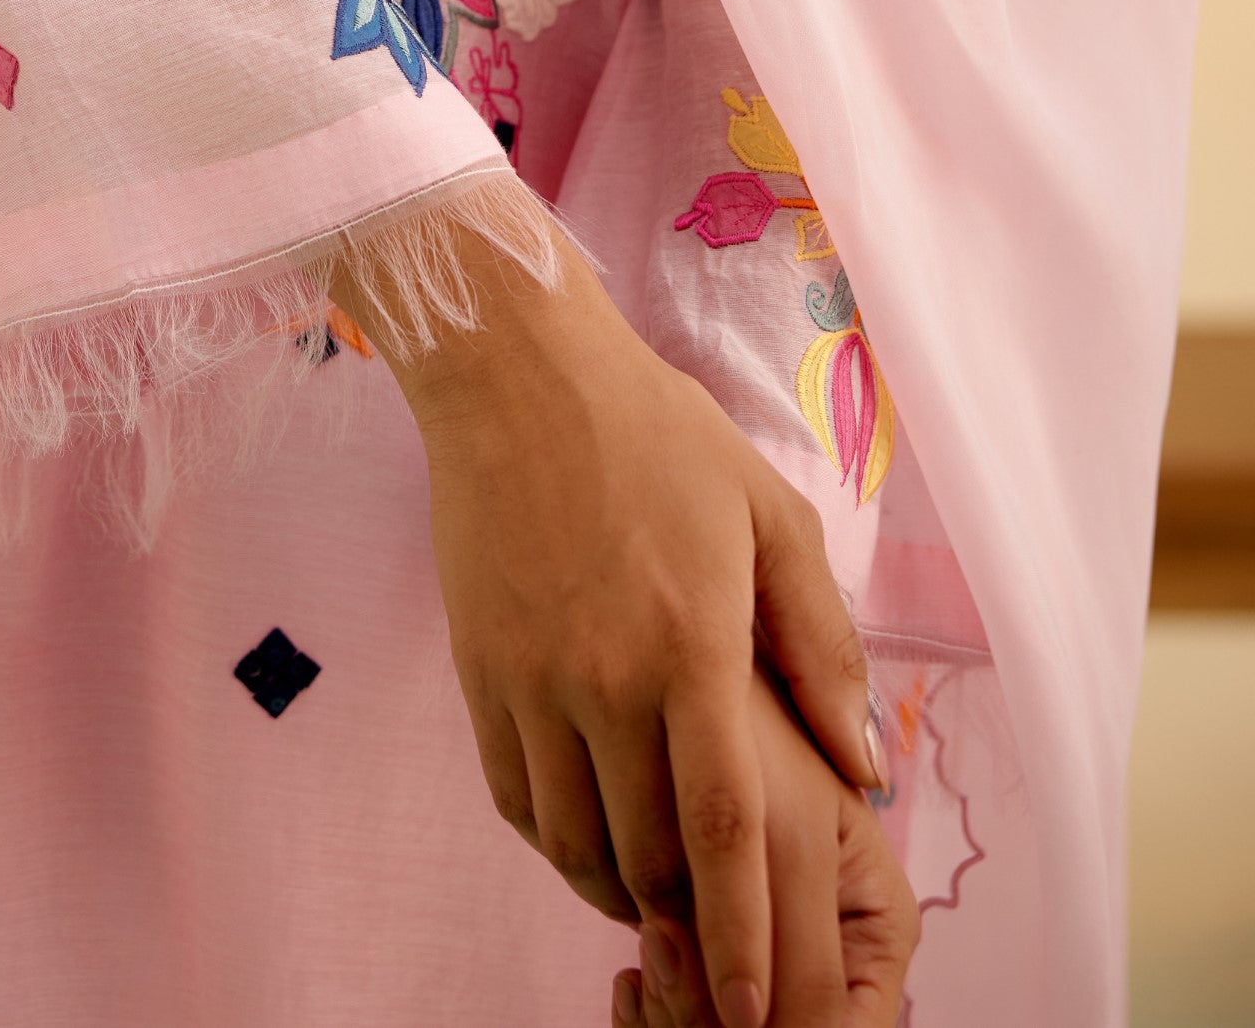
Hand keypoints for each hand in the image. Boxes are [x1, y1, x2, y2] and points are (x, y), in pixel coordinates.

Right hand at [332, 200, 892, 1027]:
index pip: (723, 832)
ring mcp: (531, 677)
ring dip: (615, 891)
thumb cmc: (655, 433)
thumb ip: (819, 641)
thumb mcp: (766, 513)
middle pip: (646, 855)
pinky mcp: (478, 667)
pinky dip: (551, 840)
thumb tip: (860, 758)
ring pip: (571, 839)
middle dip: (687, 927)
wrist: (515, 374)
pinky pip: (512, 793)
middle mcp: (606, 678)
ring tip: (651, 901)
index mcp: (691, 644)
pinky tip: (581, 838)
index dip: (745, 933)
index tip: (758, 1009)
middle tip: (715, 955)